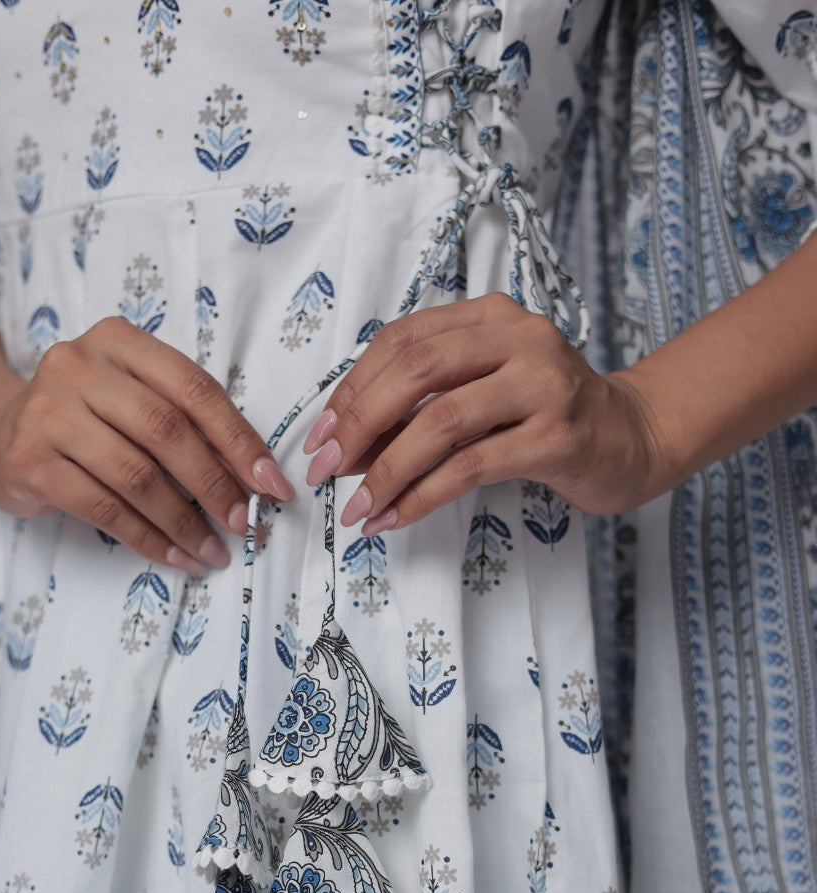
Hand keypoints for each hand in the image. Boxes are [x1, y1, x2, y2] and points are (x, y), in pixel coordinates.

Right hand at [0, 316, 293, 573]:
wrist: (0, 437)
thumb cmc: (86, 422)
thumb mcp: (131, 402)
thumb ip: (184, 423)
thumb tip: (254, 478)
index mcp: (118, 341)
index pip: (194, 388)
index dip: (239, 439)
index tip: (271, 484)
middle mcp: (78, 365)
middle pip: (165, 430)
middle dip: (214, 485)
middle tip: (244, 525)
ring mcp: (48, 411)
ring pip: (135, 474)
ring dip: (183, 521)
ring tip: (212, 551)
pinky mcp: (28, 459)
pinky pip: (103, 507)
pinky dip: (147, 538)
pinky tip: (173, 556)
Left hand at [300, 293, 667, 535]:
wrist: (632, 439)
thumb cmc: (546, 416)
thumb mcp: (483, 390)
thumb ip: (425, 403)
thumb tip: (348, 445)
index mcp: (490, 316)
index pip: (403, 341)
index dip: (352, 389)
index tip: (320, 437)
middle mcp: (518, 338)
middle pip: (416, 372)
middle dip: (359, 424)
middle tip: (326, 469)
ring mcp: (543, 384)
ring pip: (441, 422)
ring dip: (388, 470)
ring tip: (359, 508)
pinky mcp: (557, 436)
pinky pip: (472, 466)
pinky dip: (423, 496)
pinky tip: (397, 517)